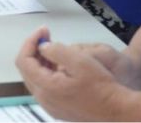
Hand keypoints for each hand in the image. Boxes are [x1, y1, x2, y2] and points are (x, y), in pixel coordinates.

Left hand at [15, 27, 130, 120]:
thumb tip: (43, 47)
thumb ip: (57, 51)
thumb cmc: (101, 85)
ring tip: (54, 47)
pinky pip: (45, 88)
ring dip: (41, 61)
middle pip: (27, 70)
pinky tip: (61, 65)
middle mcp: (44, 100)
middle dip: (34, 50)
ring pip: (36, 79)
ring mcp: (50, 106)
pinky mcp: (58, 109)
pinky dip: (47, 72)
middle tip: (47, 35)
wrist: (115, 110)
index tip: (44, 30)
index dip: (30, 42)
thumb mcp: (80, 60)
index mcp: (46, 87)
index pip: (24, 61)